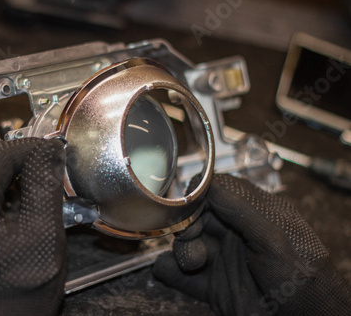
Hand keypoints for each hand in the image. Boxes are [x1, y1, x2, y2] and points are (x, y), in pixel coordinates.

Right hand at [153, 174, 350, 315]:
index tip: (186, 204)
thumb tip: (211, 182)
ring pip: (188, 246)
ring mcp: (223, 260)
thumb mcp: (272, 237)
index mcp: (253, 215)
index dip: (199, 197)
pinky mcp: (213, 285)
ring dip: (180, 250)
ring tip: (191, 263)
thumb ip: (240, 209)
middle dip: (187, 226)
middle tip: (189, 237)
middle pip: (197, 219)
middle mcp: (236, 234)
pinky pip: (183, 275)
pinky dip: (169, 271)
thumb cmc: (301, 277)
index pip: (217, 194)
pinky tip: (165, 270)